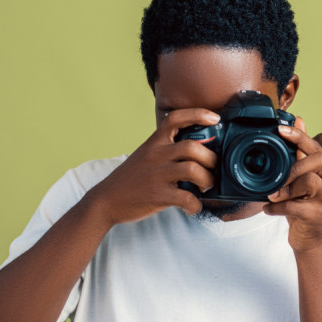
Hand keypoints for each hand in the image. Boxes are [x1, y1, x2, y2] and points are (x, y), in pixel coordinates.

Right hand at [84, 108, 219, 225]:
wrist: (106, 200)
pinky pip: (187, 198)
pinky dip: (195, 205)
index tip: (214, 118)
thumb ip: (167, 148)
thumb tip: (199, 149)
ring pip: (193, 170)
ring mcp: (157, 175)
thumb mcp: (147, 154)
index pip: (175, 118)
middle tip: (213, 169)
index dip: (197, 114)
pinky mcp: (158, 195)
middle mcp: (156, 155)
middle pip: (192, 147)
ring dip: (208, 180)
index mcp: (154, 142)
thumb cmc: (132, 178)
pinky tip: (192, 207)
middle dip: (211, 159)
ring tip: (206, 187)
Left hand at [266, 118, 321, 253]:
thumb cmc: (305, 207)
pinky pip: (294, 205)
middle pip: (317, 160)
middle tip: (277, 178)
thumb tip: (299, 121)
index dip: (299, 137)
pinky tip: (269, 209)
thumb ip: (302, 153)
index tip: (280, 129)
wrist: (312, 242)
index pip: (317, 147)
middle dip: (293, 166)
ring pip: (307, 182)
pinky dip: (277, 207)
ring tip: (272, 196)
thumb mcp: (304, 179)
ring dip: (284, 189)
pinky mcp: (319, 215)